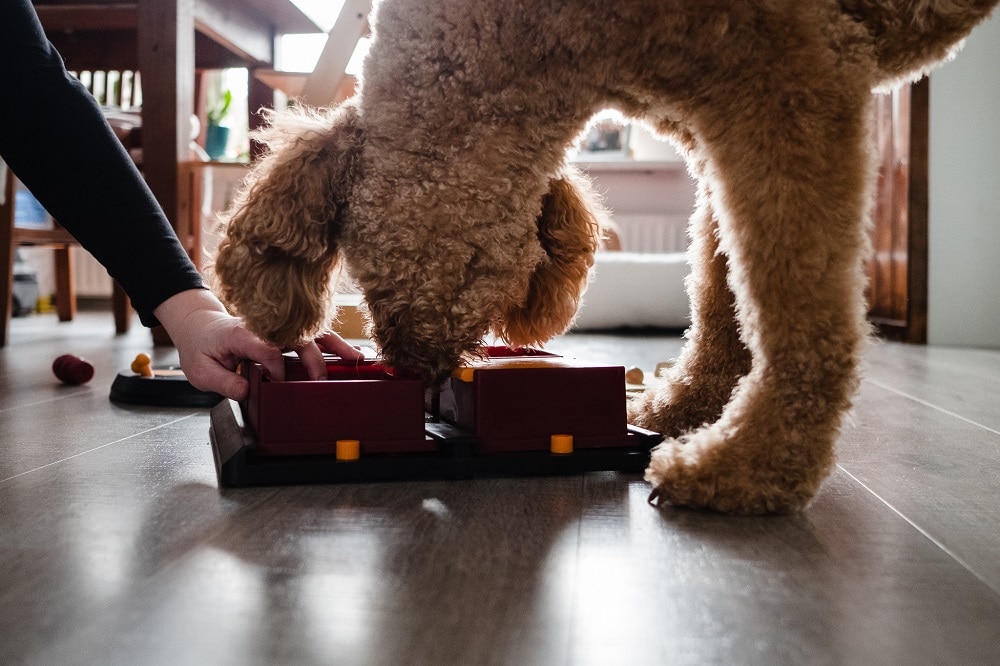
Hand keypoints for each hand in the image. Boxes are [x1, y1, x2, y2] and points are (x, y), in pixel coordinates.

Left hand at [154, 289, 366, 400]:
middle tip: (322, 380)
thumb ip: (223, 382)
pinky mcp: (287, 331)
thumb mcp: (201, 371)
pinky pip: (313, 335)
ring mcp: (279, 327)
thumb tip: (247, 391)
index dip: (275, 367)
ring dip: (336, 346)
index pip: (267, 348)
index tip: (277, 383)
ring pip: (312, 333)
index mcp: (242, 333)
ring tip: (357, 359)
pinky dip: (334, 344)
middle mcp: (265, 327)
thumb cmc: (202, 347)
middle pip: (297, 338)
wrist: (201, 326)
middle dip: (313, 359)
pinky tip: (351, 354)